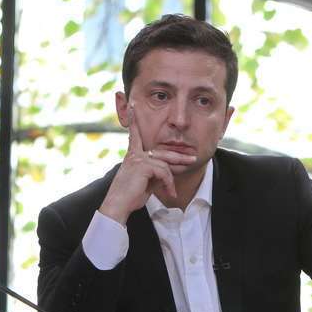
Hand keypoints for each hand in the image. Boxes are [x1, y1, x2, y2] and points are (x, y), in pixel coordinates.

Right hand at [99, 106, 195, 224]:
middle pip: (162, 152)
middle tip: (193, 158)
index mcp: (133, 155)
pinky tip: (169, 193)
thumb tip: (166, 171)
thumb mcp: (145, 182)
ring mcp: (138, 159)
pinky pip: (164, 171)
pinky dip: (169, 183)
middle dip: (179, 156)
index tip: (132, 106)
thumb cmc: (130, 197)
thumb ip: (154, 173)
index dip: (133, 121)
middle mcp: (134, 154)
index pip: (135, 135)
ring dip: (171, 180)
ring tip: (172, 193)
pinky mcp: (142, 165)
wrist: (118, 206)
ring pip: (165, 163)